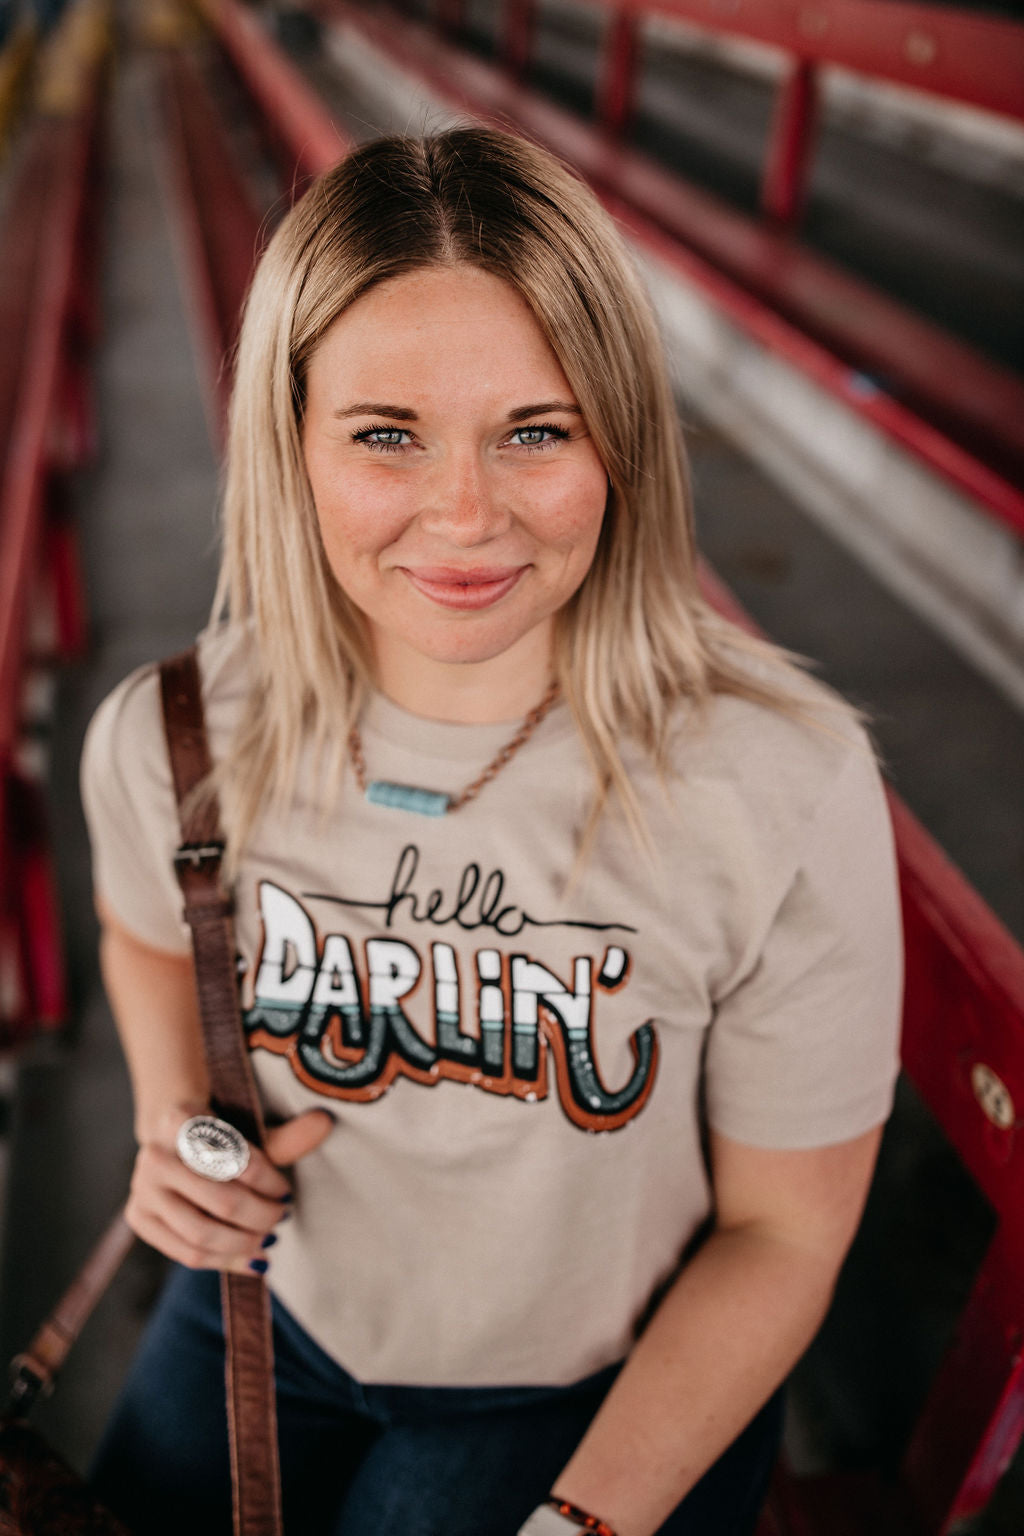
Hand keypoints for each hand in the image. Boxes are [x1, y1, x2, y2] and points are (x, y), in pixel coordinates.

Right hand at [126, 1104, 332, 1272]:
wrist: (172, 1143)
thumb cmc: (220, 1139)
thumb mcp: (250, 1132)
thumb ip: (286, 1136)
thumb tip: (325, 1122)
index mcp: (178, 1119)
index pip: (234, 1157)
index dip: (269, 1180)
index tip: (287, 1191)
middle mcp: (153, 1155)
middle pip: (221, 1200)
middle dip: (261, 1215)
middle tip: (283, 1216)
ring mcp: (141, 1190)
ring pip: (203, 1233)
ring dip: (245, 1243)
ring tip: (270, 1239)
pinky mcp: (139, 1219)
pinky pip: (187, 1253)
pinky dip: (225, 1262)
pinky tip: (252, 1259)